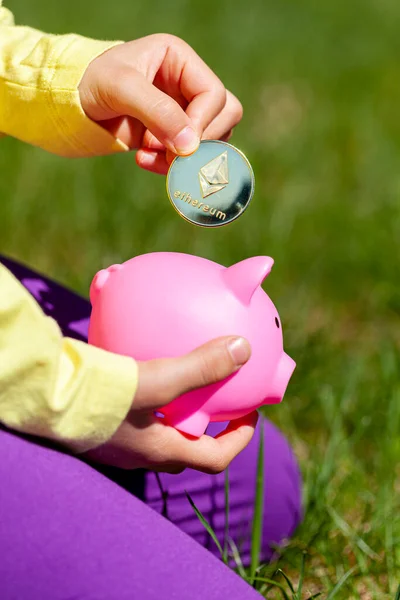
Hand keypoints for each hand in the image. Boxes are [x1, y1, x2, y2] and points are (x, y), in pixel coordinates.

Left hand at [78, 34, 242, 173]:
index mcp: (179, 60)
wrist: (67, 104)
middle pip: (225, 116)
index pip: (214, 95)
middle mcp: (186, 84)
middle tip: (169, 154)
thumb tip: (192, 147)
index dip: (202, 123)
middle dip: (199, 141)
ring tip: (148, 154)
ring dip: (185, 156)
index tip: (180, 147)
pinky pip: (189, 156)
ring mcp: (181, 111)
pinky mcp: (171, 135)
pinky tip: (142, 160)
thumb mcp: (122, 88)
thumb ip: (158, 112)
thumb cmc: (90, 82)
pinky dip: (170, 165)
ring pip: (212, 139)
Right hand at [83, 336, 257, 472]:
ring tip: (186, 381)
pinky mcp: (100, 423)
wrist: (45, 398)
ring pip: (159, 431)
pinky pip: (135, 414)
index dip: (239, 440)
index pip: (214, 459)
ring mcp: (118, 442)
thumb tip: (243, 349)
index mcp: (160, 451)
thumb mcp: (157, 380)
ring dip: (178, 412)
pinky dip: (150, 397)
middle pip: (187, 447)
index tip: (249, 414)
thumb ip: (200, 367)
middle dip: (208, 427)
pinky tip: (145, 363)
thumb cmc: (102, 396)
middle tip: (219, 400)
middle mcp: (140, 453)